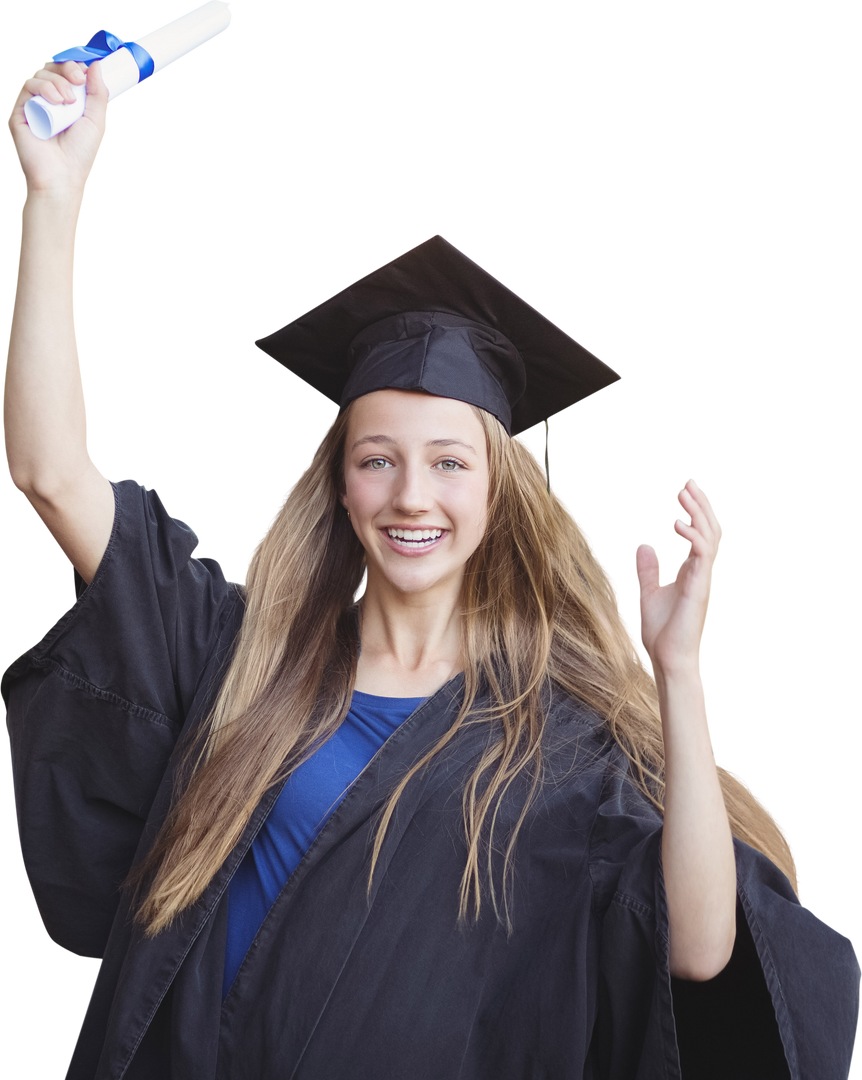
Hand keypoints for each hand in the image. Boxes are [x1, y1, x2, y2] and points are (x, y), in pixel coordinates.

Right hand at [6, 59, 108, 197]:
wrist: (62, 178)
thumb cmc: (80, 155)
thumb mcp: (97, 121)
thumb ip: (98, 93)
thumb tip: (96, 65)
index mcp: (65, 105)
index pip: (65, 74)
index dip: (73, 67)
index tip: (85, 73)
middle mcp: (47, 103)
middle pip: (51, 70)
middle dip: (66, 69)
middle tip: (78, 80)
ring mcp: (31, 107)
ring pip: (39, 75)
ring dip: (56, 81)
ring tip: (68, 101)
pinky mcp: (18, 113)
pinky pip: (27, 86)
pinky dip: (43, 87)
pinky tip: (56, 100)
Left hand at [632, 477, 723, 676]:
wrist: (669, 661)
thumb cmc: (662, 633)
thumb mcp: (649, 593)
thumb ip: (648, 569)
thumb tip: (644, 544)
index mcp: (693, 571)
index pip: (701, 533)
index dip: (695, 510)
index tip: (684, 489)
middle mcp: (702, 572)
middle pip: (711, 529)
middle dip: (701, 503)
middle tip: (687, 482)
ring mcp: (704, 579)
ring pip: (711, 536)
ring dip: (698, 512)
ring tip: (682, 492)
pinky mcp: (700, 588)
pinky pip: (703, 554)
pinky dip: (692, 535)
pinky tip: (675, 523)